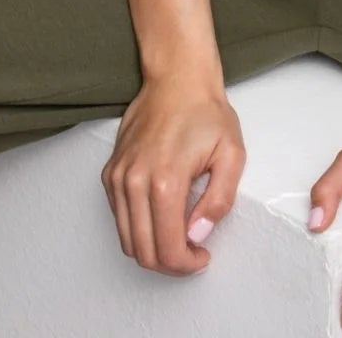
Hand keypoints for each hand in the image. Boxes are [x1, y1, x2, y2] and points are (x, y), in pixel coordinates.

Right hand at [101, 68, 244, 275]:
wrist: (177, 77)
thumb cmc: (205, 112)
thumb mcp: (231, 154)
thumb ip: (218, 201)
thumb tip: (198, 235)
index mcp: (165, 181)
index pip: (168, 249)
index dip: (187, 265)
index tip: (202, 257)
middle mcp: (134, 182)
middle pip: (142, 252)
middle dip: (170, 264)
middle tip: (192, 254)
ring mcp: (117, 176)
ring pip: (127, 239)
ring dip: (152, 250)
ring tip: (178, 239)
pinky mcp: (110, 171)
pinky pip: (119, 217)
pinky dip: (138, 228)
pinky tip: (161, 216)